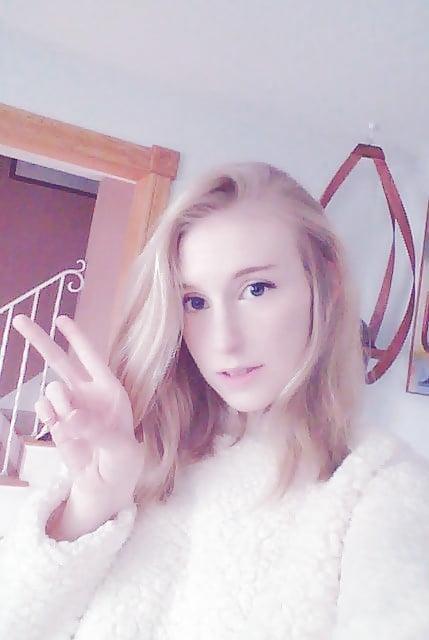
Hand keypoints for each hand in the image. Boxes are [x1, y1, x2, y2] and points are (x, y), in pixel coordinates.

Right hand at [12, 314, 142, 517]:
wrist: (104, 486)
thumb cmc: (122, 463)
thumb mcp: (121, 449)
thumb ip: (97, 431)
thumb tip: (70, 415)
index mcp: (111, 391)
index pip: (92, 357)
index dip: (77, 337)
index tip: (62, 318)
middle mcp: (88, 394)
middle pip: (60, 361)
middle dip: (40, 340)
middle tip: (19, 320)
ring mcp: (69, 407)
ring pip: (52, 389)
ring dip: (60, 404)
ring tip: (74, 423)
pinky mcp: (55, 422)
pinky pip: (43, 410)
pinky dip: (49, 417)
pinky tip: (62, 428)